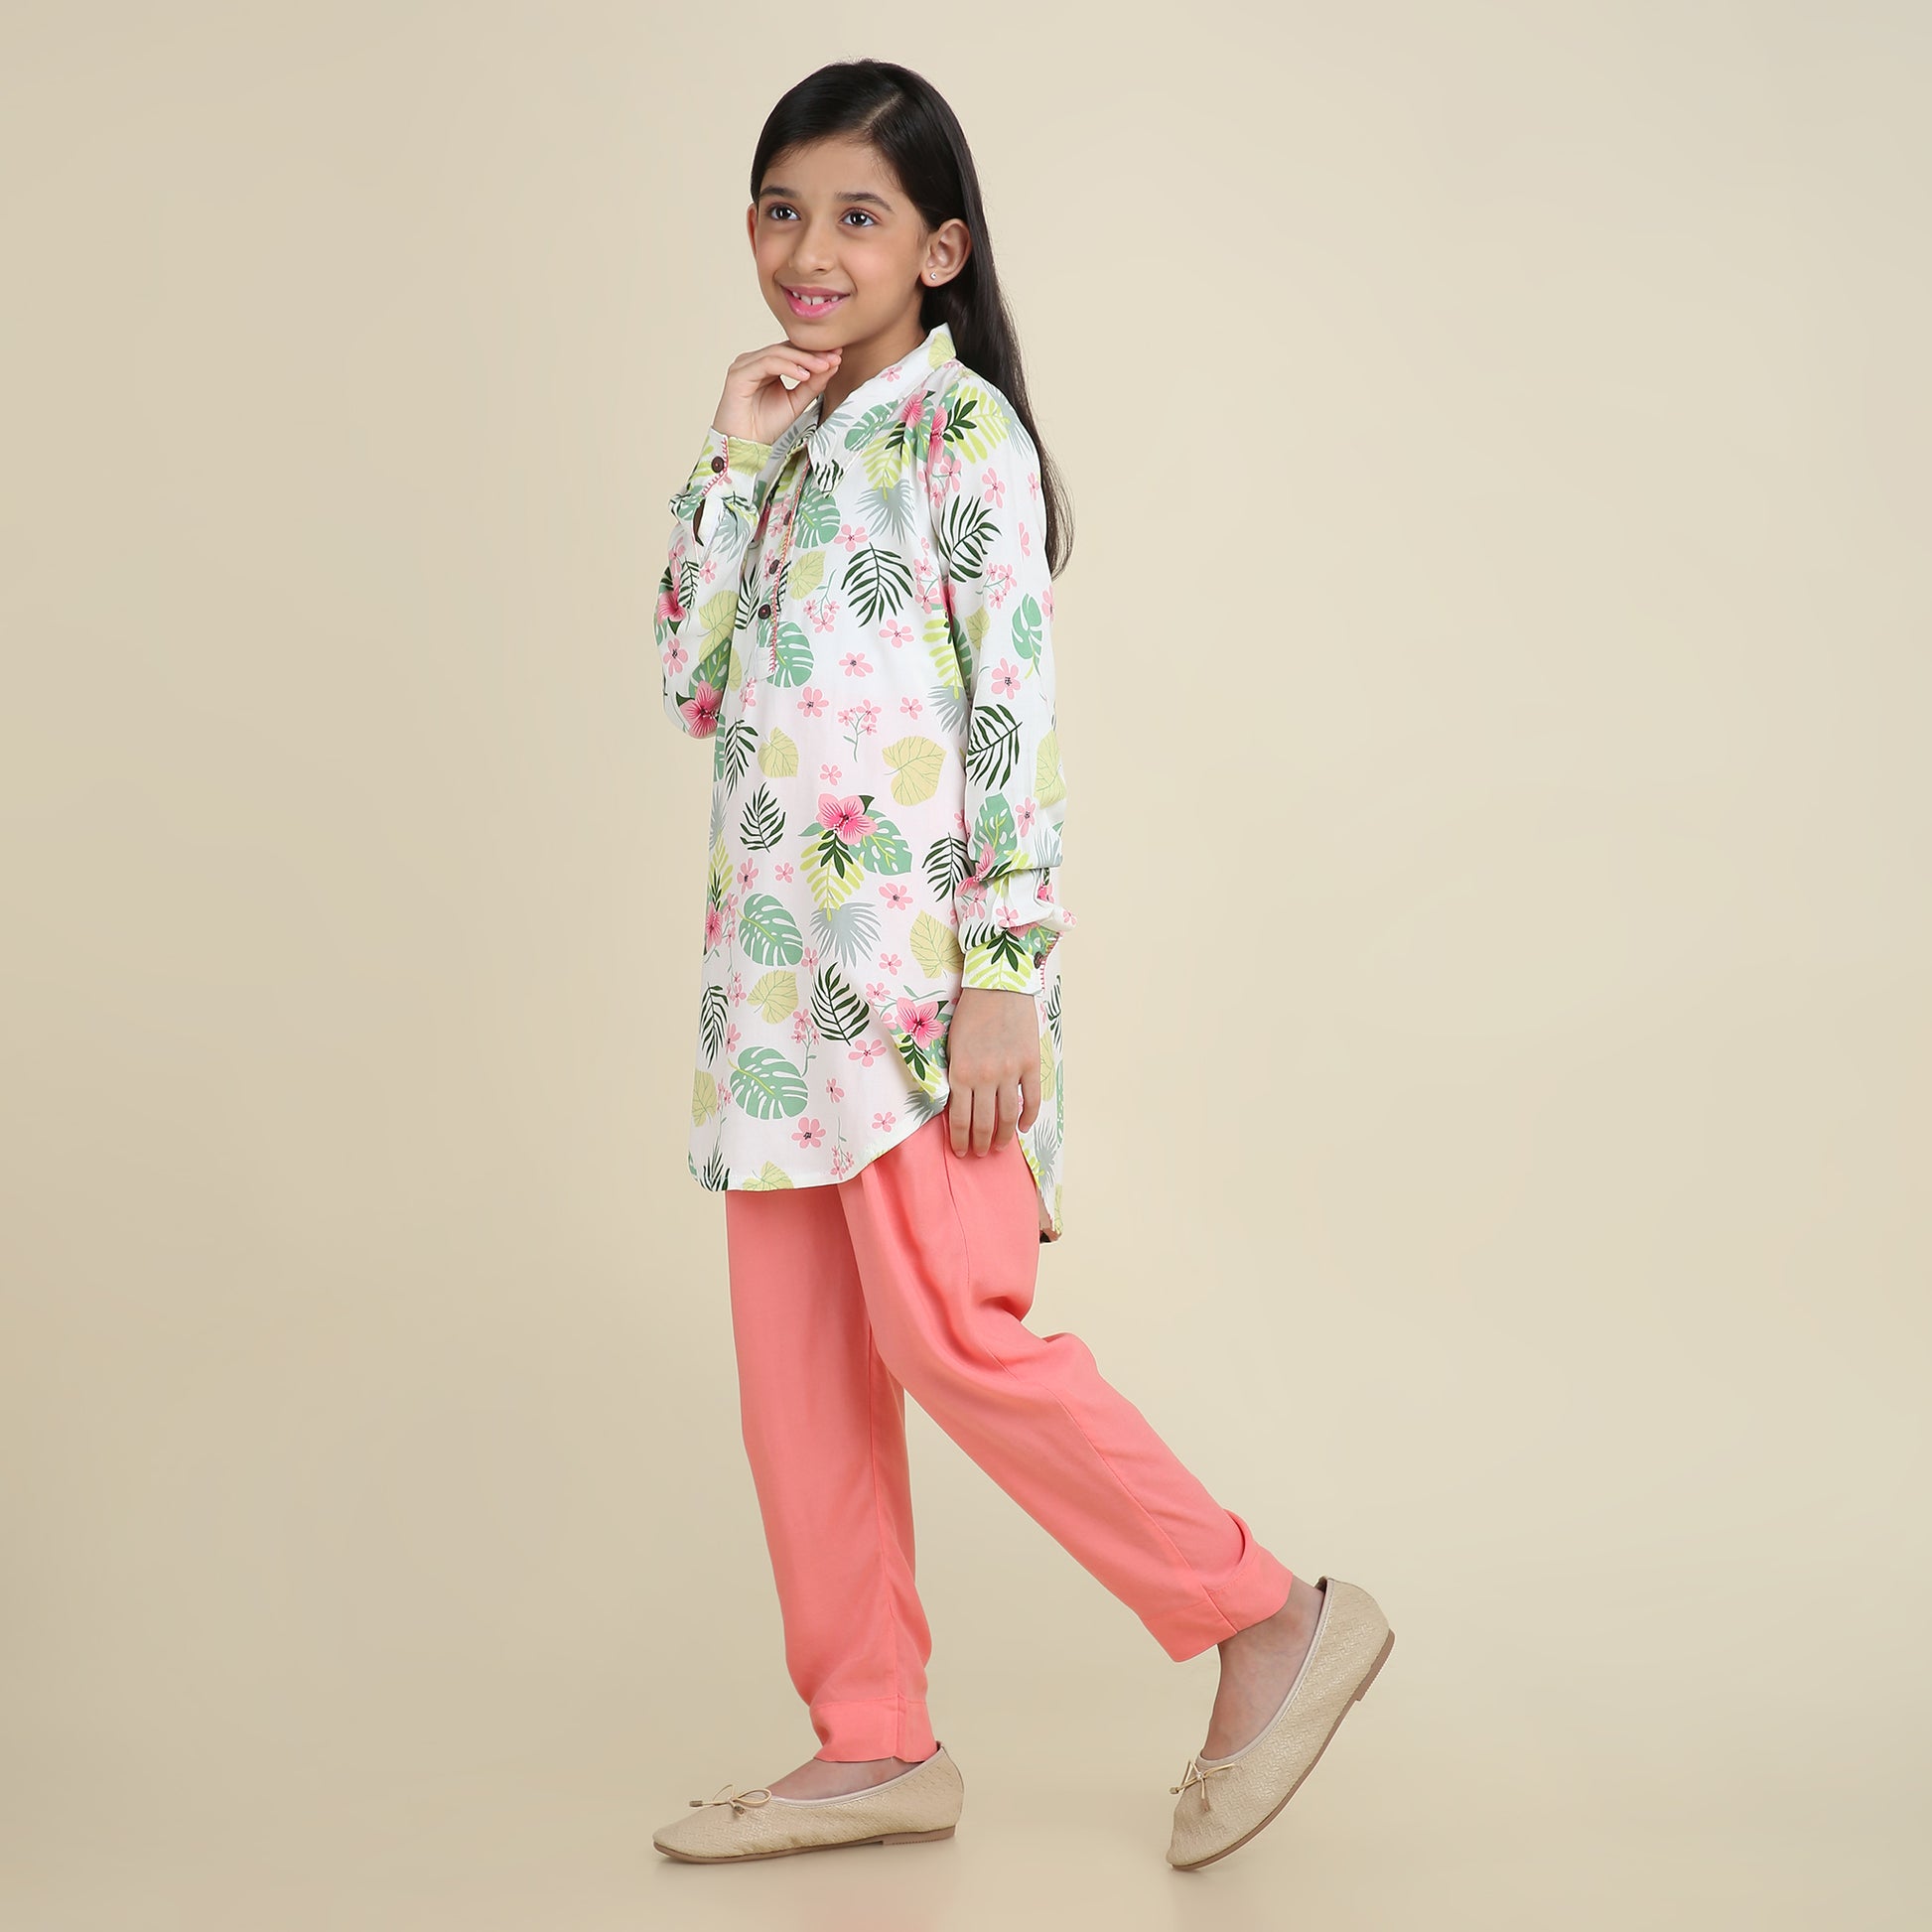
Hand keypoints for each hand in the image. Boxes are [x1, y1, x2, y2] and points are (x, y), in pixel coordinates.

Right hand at [711, 341, 842, 445]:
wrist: (744, 446)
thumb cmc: (764, 426)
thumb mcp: (796, 403)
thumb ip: (812, 385)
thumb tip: (833, 365)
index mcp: (766, 365)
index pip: (793, 351)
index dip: (815, 352)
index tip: (838, 355)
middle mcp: (754, 361)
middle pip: (786, 348)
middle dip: (813, 353)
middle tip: (835, 357)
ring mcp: (745, 365)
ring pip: (778, 353)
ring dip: (803, 359)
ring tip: (823, 366)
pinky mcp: (738, 374)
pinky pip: (767, 364)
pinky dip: (787, 367)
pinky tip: (804, 375)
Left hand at [945, 986, 1040, 1156]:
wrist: (998, 986)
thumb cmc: (970, 1013)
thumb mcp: (952, 1045)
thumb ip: (956, 1075)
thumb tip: (959, 1103)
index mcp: (961, 1072)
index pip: (960, 1119)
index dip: (960, 1140)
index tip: (961, 1150)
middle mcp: (986, 1077)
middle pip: (984, 1123)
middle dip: (980, 1143)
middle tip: (979, 1153)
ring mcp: (1011, 1072)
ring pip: (1008, 1116)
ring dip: (1003, 1136)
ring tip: (999, 1146)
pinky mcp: (1030, 1063)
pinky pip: (1032, 1099)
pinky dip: (1028, 1117)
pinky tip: (1022, 1127)